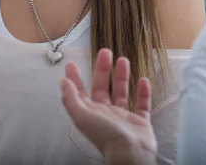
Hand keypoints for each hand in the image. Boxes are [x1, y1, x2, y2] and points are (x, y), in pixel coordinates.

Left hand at [60, 48, 156, 164]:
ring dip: (122, 76)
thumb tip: (62, 82)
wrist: (131, 153)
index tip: (72, 63)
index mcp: (91, 113)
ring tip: (123, 60)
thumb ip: (71, 99)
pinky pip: (142, 104)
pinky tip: (144, 80)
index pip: (80, 92)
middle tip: (105, 52)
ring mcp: (123, 117)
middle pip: (102, 87)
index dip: (75, 78)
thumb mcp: (82, 116)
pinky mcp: (140, 121)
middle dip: (102, 69)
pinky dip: (143, 93)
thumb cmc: (105, 135)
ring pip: (121, 92)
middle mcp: (105, 113)